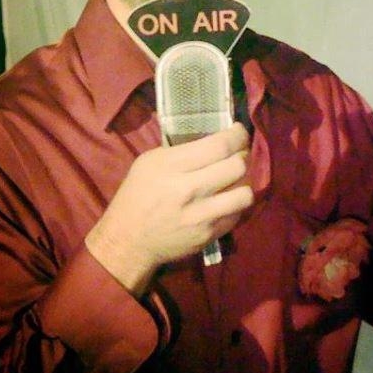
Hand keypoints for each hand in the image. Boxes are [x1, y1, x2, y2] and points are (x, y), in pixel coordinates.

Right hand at [85, 123, 252, 293]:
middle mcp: (190, 190)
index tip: (239, 132)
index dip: (238, 135)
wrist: (128, 241)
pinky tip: (226, 199)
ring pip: (245, 193)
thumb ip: (183, 151)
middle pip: (237, 166)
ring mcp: (202, 215)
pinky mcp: (209, 235)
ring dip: (244, 183)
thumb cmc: (137, 195)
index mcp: (172, 166)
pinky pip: (237, 214)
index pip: (219, 146)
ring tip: (235, 180)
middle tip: (238, 155)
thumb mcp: (149, 162)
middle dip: (243, 156)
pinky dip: (235, 204)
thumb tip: (216, 142)